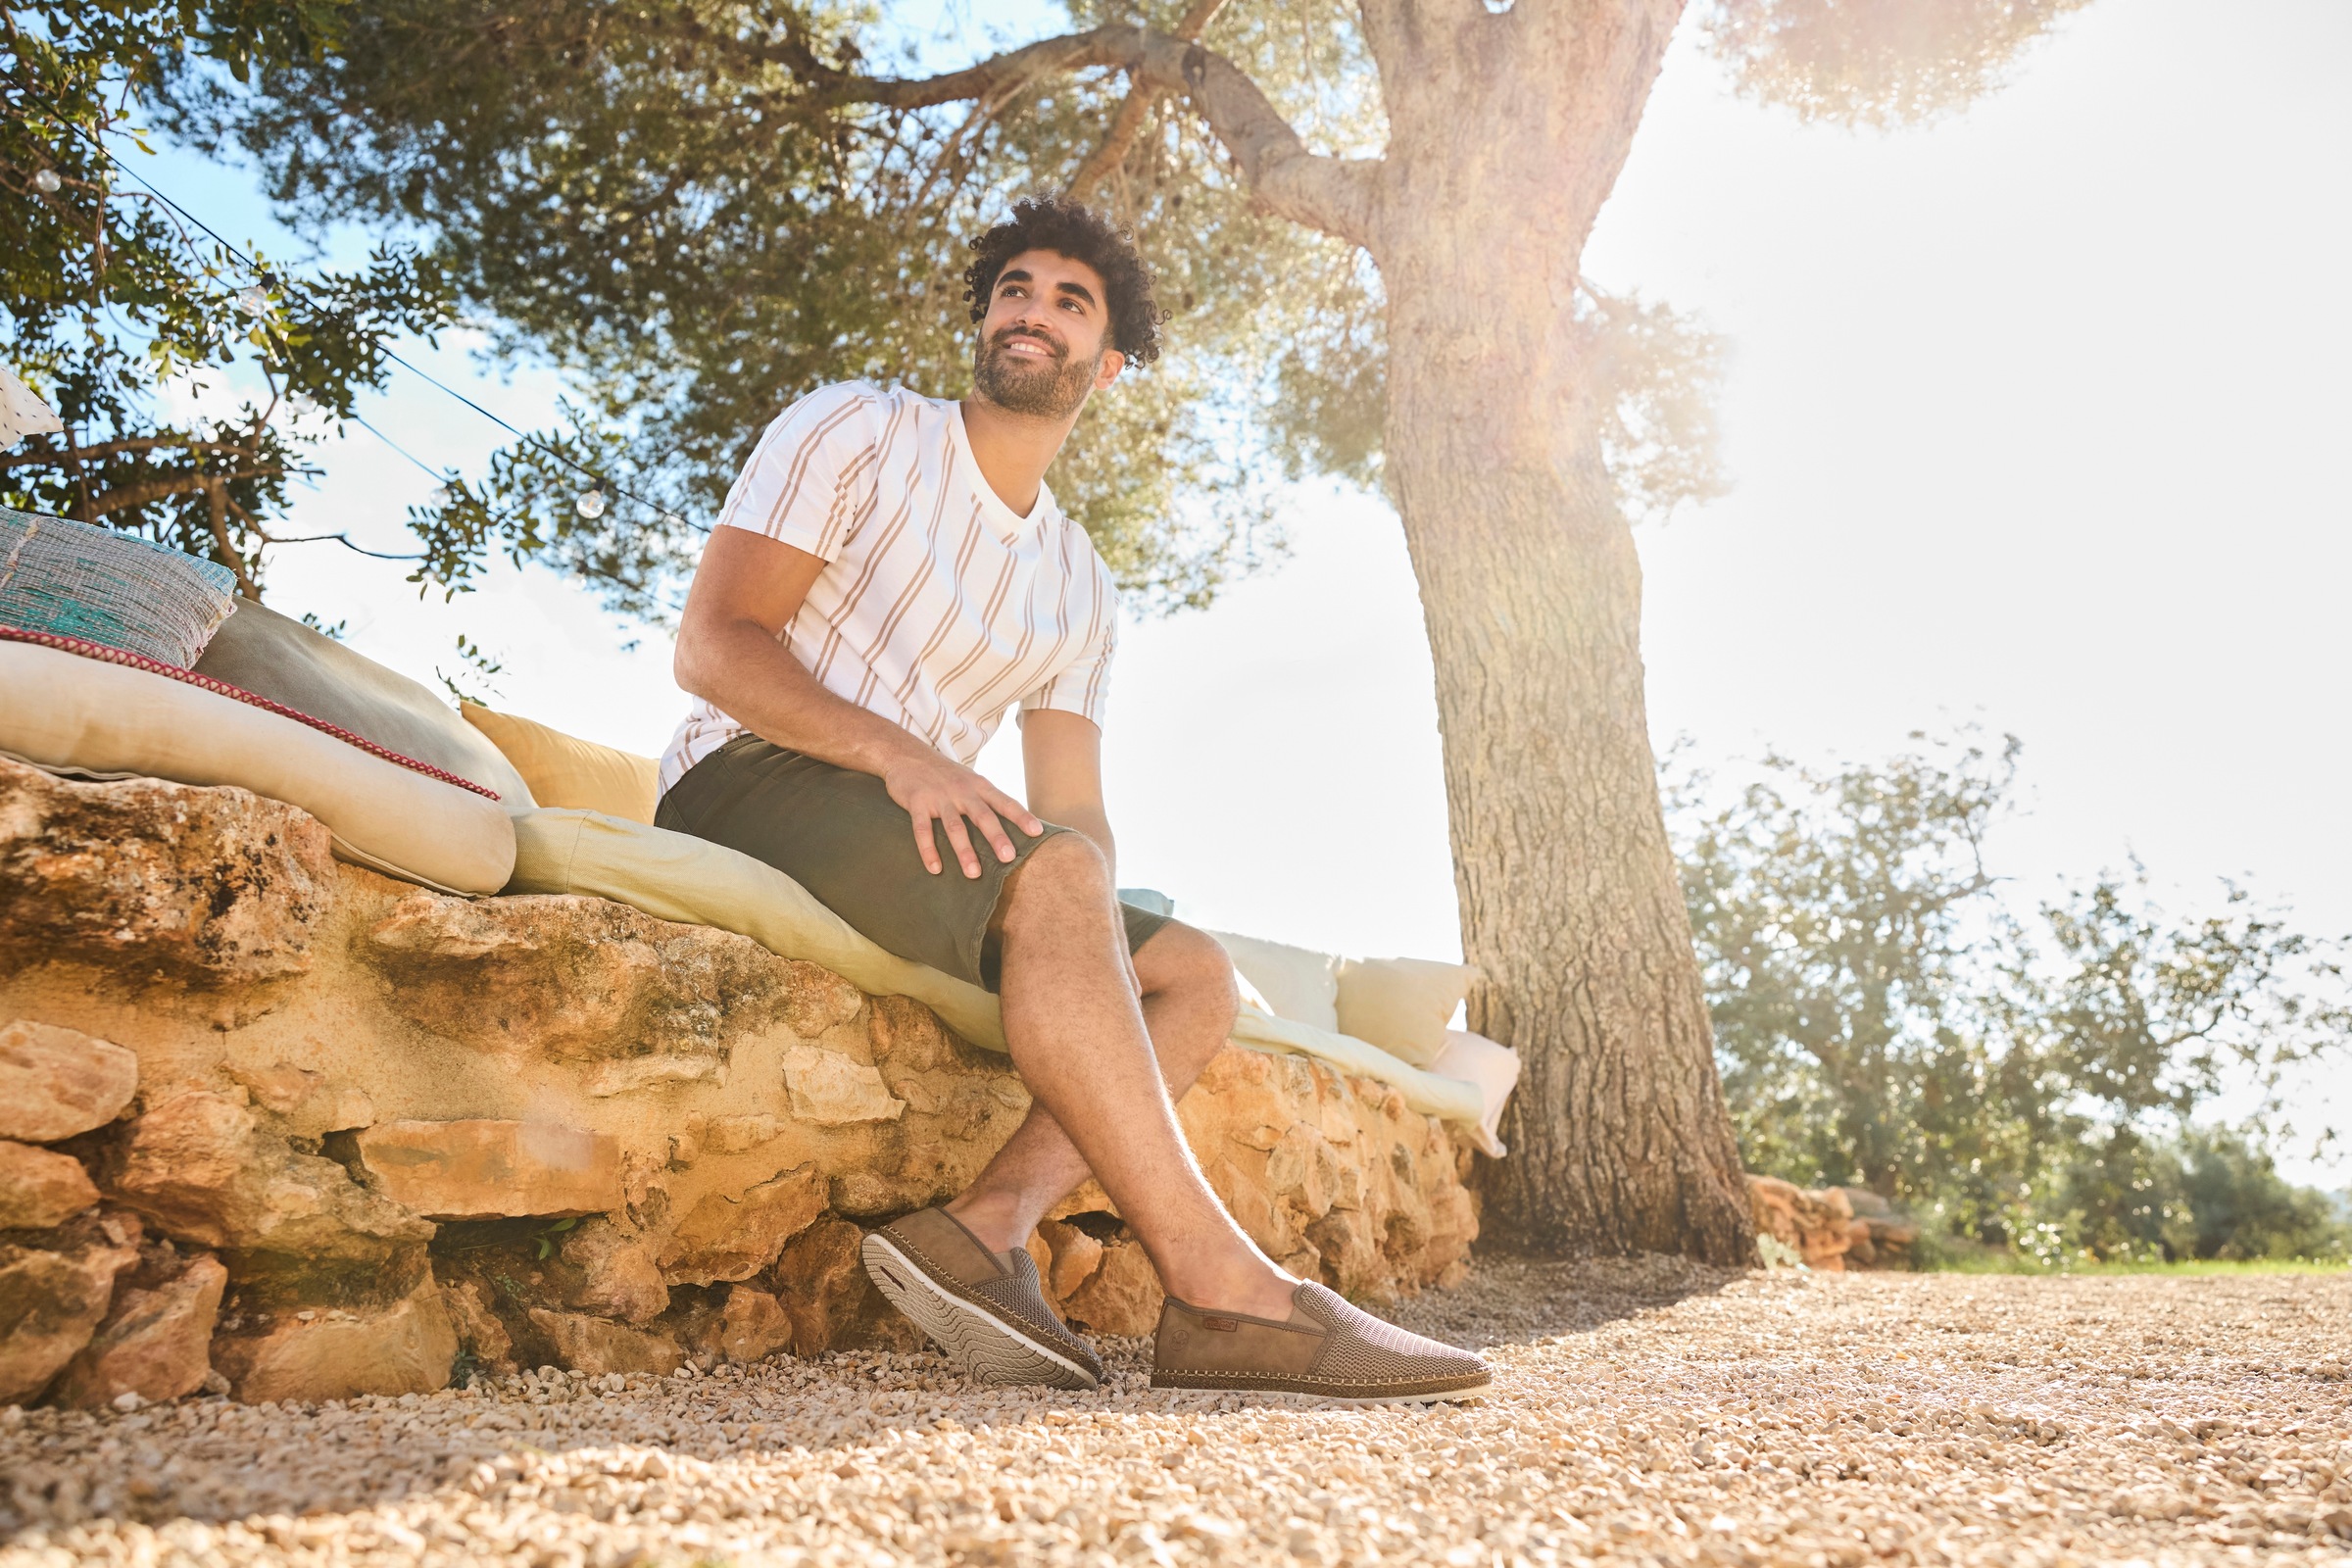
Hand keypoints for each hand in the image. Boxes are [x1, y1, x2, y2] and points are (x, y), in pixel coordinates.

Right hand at [882, 748, 1044, 877]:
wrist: (906, 754)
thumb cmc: (945, 774)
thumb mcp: (969, 780)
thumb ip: (987, 800)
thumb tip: (1013, 824)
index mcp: (979, 785)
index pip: (1004, 802)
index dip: (1021, 817)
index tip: (1037, 832)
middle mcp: (962, 790)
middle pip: (982, 815)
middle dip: (996, 837)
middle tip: (1008, 858)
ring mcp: (939, 797)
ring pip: (955, 826)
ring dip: (964, 851)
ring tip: (974, 873)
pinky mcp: (917, 803)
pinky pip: (922, 830)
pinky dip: (928, 850)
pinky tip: (935, 869)